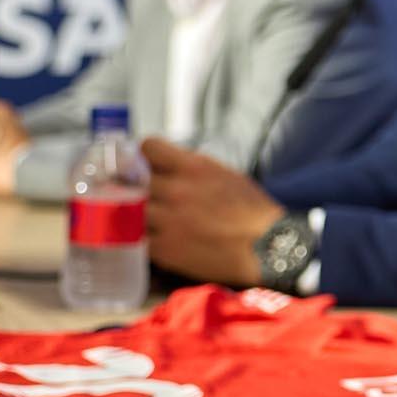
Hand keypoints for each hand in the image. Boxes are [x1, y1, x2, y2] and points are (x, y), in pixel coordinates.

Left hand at [141, 137, 282, 287]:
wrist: (266, 245)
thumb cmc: (250, 208)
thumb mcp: (224, 174)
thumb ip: (192, 169)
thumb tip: (165, 167)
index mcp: (194, 167)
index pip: (147, 147)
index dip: (143, 156)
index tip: (145, 166)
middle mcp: (176, 190)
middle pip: (133, 181)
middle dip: (136, 187)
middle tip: (140, 195)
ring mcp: (167, 220)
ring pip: (129, 210)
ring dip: (134, 214)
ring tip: (145, 219)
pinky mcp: (165, 249)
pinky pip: (136, 239)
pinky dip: (141, 239)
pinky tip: (153, 238)